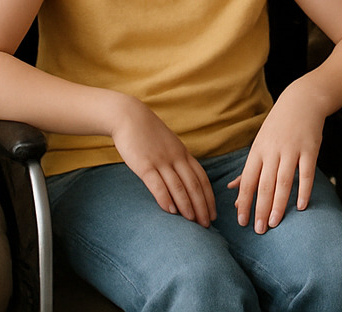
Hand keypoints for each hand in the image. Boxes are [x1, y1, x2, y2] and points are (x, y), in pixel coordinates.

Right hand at [110, 96, 214, 226]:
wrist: (128, 117)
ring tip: (193, 222)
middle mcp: (176, 158)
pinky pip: (157, 184)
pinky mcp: (144, 165)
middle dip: (202, 206)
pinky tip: (171, 211)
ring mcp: (161, 161)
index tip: (213, 213)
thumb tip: (183, 181)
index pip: (201, 178)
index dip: (209, 197)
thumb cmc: (147, 134)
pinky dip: (166, 199)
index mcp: (183, 154)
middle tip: (207, 225)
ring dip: (188, 206)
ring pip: (179, 187)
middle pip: (194, 185)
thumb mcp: (168, 145)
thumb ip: (176, 160)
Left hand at [230, 84, 324, 232]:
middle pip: (264, 185)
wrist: (301, 101)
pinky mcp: (310, 149)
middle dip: (260, 209)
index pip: (247, 181)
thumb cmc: (277, 127)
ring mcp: (292, 150)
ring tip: (275, 223)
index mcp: (257, 152)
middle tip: (259, 230)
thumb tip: (231, 190)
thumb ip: (247, 170)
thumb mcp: (259, 145)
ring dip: (279, 204)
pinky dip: (304, 190)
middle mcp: (272, 151)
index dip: (244, 202)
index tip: (242, 222)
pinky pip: (307, 173)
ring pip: (284, 181)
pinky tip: (301, 207)